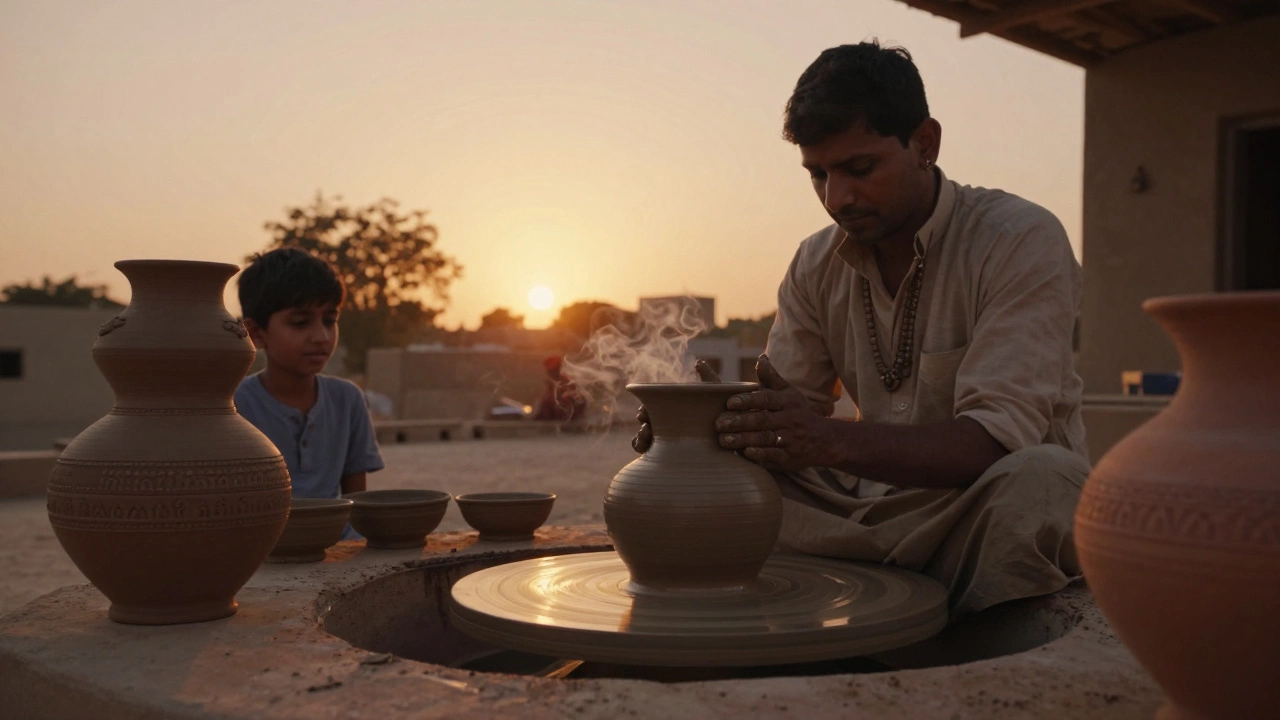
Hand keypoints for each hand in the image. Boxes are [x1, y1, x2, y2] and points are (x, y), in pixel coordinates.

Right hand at [631, 359, 720, 452]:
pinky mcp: (667, 457)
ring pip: (642, 439)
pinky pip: (648, 455)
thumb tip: (698, 362)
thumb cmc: (724, 417)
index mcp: (671, 411)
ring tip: (648, 432)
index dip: (645, 410)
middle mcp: (665, 426)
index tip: (645, 412)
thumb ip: (709, 379)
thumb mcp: (717, 398)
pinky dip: (643, 449)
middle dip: (643, 420)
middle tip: (646, 420)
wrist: (733, 440)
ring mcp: (664, 442)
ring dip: (640, 436)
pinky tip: (649, 449)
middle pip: (645, 423)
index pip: (652, 409)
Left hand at [715, 354, 831, 470]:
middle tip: (718, 424)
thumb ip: (771, 378)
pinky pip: (774, 456)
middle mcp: (789, 420)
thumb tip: (760, 358)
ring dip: (744, 439)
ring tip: (724, 440)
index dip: (748, 400)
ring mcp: (790, 440)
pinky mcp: (789, 458)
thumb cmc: (799, 413)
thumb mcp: (789, 393)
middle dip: (740, 422)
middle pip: (762, 420)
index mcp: (787, 402)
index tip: (729, 402)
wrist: (825, 441)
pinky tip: (746, 453)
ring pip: (765, 438)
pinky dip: (761, 455)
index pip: (765, 399)